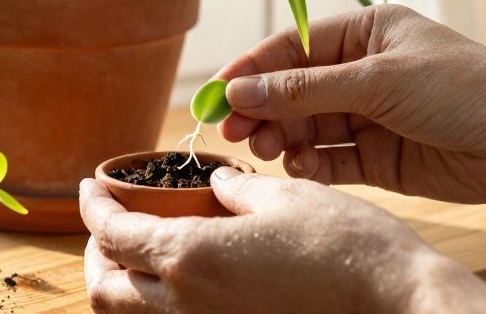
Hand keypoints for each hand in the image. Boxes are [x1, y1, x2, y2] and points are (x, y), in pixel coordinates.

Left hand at [80, 168, 485, 313]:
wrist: (395, 302)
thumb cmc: (345, 244)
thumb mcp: (282, 196)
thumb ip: (234, 190)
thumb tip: (216, 184)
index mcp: (189, 257)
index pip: (112, 233)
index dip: (93, 206)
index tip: (90, 186)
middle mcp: (187, 305)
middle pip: (105, 290)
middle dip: (95, 253)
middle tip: (107, 223)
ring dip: (122, 284)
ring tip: (138, 252)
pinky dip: (157, 304)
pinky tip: (182, 278)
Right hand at [217, 4, 485, 203]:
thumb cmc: (466, 89)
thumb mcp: (379, 80)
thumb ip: (306, 89)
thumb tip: (242, 90)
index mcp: (365, 33)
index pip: (291, 47)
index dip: (252, 69)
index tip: (218, 95)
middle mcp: (363, 72)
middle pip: (292, 90)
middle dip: (262, 110)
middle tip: (235, 133)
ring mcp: (370, 116)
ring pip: (306, 127)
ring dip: (283, 139)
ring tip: (270, 153)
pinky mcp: (379, 158)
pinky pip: (329, 160)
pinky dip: (310, 166)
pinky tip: (301, 169)